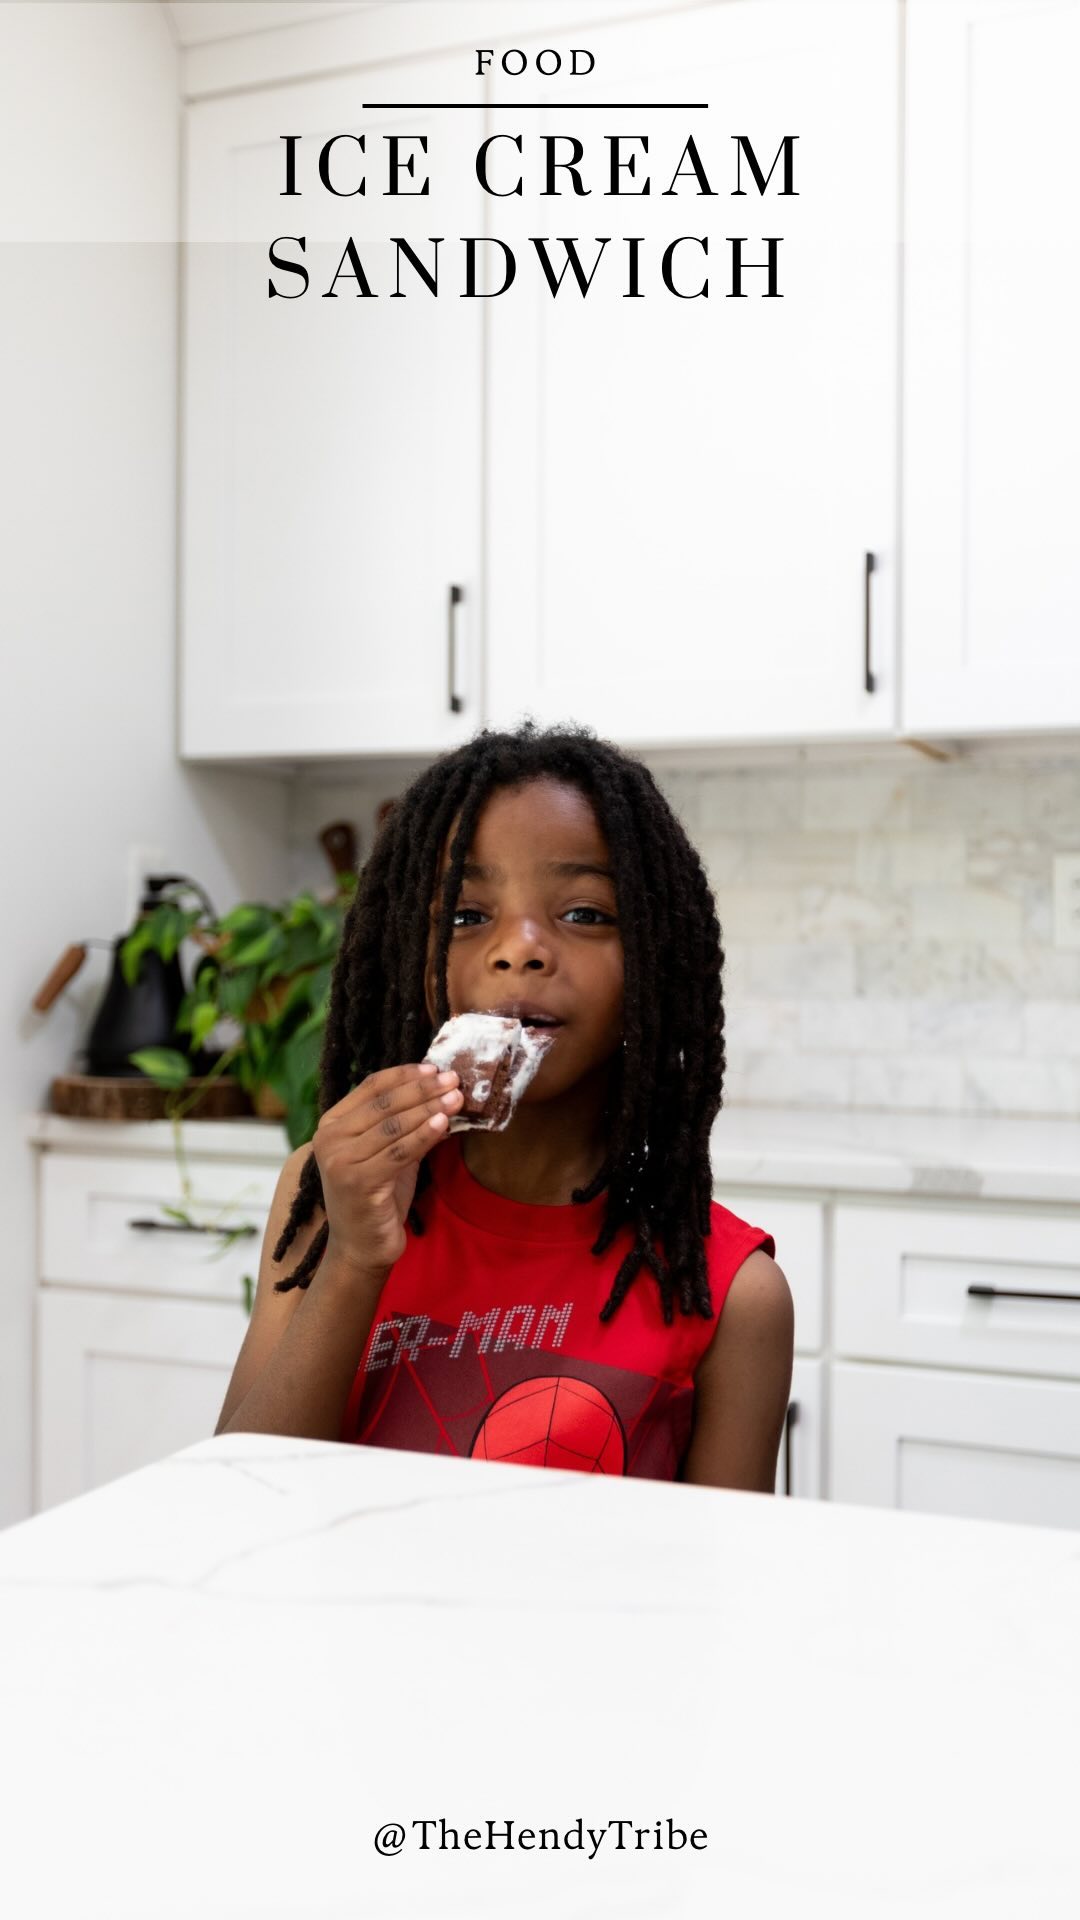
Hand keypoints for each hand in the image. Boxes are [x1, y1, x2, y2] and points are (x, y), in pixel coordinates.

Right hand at [312, 1063, 461, 1280]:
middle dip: (424, 1089)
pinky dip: (424, 1135)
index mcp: (331, 1124)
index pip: (371, 1087)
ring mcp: (340, 1160)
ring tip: (457, 1097)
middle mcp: (328, 1139)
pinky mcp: (357, 1181)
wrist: (361, 1247)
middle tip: (454, 1078)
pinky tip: (444, 1124)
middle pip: (384, 1103)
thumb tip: (440, 1090)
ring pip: (394, 1125)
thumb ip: (404, 1123)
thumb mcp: (389, 1152)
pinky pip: (399, 1151)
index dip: (405, 1075)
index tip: (435, 1068)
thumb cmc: (377, 1197)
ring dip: (430, 1108)